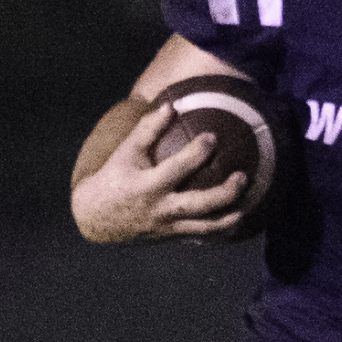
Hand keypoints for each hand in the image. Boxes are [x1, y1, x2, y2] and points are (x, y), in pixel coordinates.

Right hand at [70, 101, 248, 243]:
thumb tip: (171, 106)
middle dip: (225, 193)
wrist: (96, 217)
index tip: (213, 136)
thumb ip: (147, 129)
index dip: (197, 152)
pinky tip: (232, 222)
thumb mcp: (125, 152)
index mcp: (149, 185)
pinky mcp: (170, 236)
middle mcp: (161, 208)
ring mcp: (167, 226)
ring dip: (227, 218)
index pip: (178, 168)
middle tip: (242, 176)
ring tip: (245, 207)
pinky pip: (198, 236)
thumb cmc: (113, 178)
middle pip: (200, 204)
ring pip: (204, 227)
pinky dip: (216, 232)